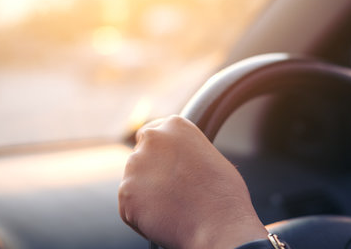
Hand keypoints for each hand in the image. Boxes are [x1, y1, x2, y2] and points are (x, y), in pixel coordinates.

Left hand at [118, 115, 267, 248]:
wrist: (220, 226)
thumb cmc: (224, 196)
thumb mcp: (210, 157)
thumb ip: (186, 151)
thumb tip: (175, 161)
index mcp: (175, 125)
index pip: (151, 134)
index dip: (158, 154)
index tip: (164, 167)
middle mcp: (152, 139)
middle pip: (140, 156)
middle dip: (150, 173)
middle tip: (170, 192)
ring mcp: (136, 165)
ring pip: (133, 182)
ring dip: (145, 194)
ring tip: (172, 208)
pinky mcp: (126, 192)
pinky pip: (129, 206)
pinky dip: (140, 215)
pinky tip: (164, 219)